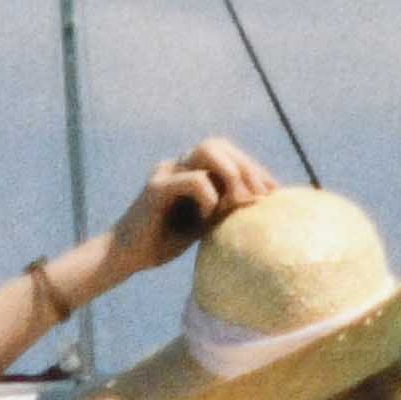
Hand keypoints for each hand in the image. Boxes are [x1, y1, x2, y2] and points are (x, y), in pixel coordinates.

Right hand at [98, 138, 275, 291]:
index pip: (227, 152)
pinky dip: (209, 197)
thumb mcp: (205, 222)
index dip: (253, 167)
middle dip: (246, 166)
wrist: (126, 256)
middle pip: (218, 143)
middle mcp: (177, 164)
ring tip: (238, 200)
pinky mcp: (156, 188)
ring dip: (231, 173)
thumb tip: (261, 200)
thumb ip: (225, 206)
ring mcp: (166, 172)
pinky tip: (208, 217)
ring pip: (207, 149)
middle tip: (260, 196)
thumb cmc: (165, 241)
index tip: (273, 190)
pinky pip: (195, 180)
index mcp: (189, 169)